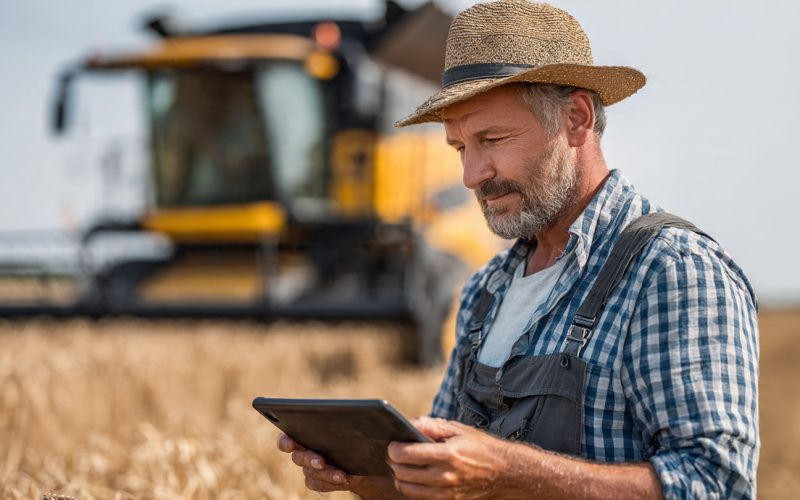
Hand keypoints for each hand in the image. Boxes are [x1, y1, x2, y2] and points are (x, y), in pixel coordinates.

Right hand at [276, 433, 361, 491]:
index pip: (286, 439)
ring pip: (310, 473)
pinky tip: (342, 480)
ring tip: (341, 475)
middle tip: (321, 462)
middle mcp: (303, 452)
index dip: (285, 442)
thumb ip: (335, 428)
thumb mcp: (344, 430)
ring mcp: (308, 468)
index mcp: (304, 436)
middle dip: (310, 459)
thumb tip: (340, 424)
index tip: (291, 445)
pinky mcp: (315, 481)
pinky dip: (330, 483)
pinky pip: (317, 484)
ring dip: (326, 474)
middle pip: (298, 457)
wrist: (357, 460)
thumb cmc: (348, 438)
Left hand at [387, 417, 511, 498]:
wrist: (504, 471)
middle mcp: (445, 476)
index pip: (406, 454)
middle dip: (393, 462)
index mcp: (447, 454)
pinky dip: (411, 487)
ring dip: (399, 476)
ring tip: (402, 465)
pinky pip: (418, 497)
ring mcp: (445, 493)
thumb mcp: (457, 429)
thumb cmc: (479, 446)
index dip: (393, 448)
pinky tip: (414, 476)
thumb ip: (431, 425)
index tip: (393, 443)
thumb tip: (407, 423)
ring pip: (406, 488)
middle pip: (402, 473)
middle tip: (394, 452)